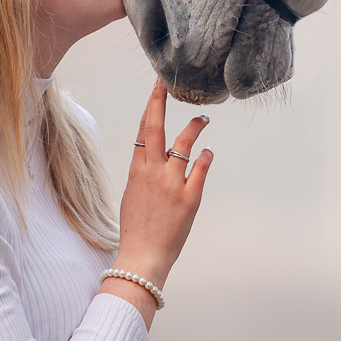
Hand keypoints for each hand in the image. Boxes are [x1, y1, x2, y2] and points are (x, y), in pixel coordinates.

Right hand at [99, 79, 210, 323]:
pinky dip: (206, 157)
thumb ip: (143, 173)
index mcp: (136, 172)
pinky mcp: (190, 197)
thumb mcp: (132, 195)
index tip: (156, 90)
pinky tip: (208, 153)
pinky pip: (201, 168)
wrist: (143, 256)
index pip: (142, 132)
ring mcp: (172, 183)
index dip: (150, 108)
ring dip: (194, 127)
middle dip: (160, 102)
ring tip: (203, 119)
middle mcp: (153, 173)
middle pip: (156, 128)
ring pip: (183, 143)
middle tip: (168, 84)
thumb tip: (155, 157)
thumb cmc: (137, 228)